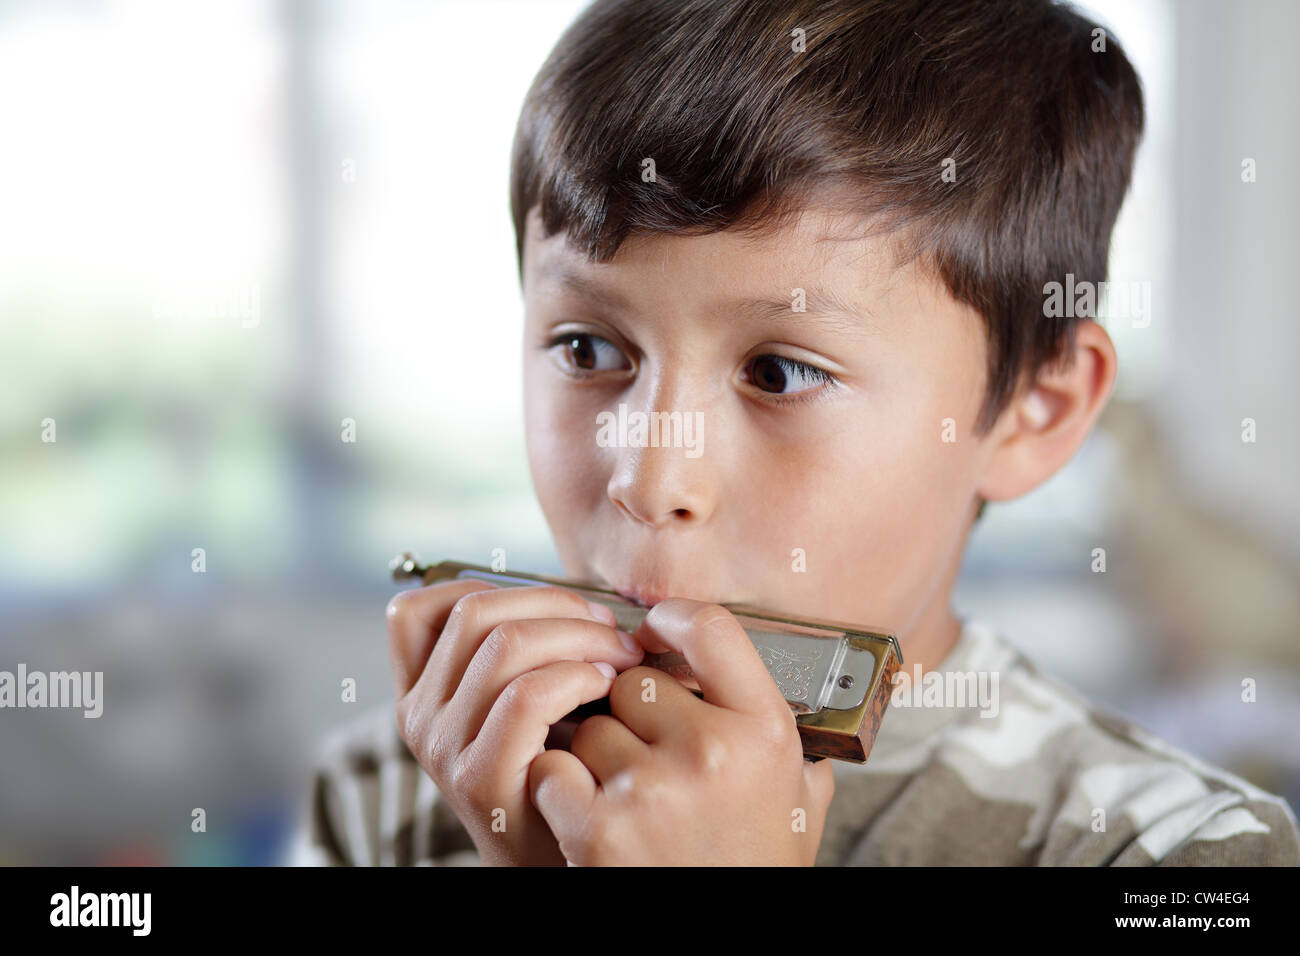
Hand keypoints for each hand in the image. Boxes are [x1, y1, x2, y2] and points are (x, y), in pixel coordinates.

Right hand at [387, 580, 644, 865]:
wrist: (559, 860)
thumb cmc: (560, 772)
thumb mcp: (524, 706)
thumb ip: (528, 653)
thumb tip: (583, 599)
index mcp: (421, 692)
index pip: (422, 608)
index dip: (490, 589)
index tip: (553, 607)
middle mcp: (419, 717)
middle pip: (475, 612)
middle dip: (556, 605)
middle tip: (610, 629)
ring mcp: (443, 749)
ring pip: (505, 645)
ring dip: (579, 637)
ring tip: (619, 657)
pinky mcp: (479, 778)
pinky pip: (528, 696)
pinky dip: (577, 676)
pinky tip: (606, 687)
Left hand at [527, 599, 834, 865]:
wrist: (723, 945)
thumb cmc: (754, 866)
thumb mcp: (799, 798)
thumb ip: (794, 738)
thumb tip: (799, 686)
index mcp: (767, 730)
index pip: (711, 628)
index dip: (672, 620)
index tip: (656, 629)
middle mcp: (712, 751)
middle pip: (634, 683)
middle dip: (632, 716)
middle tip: (651, 759)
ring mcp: (652, 789)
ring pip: (591, 727)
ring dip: (597, 757)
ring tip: (631, 799)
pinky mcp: (599, 829)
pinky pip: (555, 768)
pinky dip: (561, 789)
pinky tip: (590, 815)